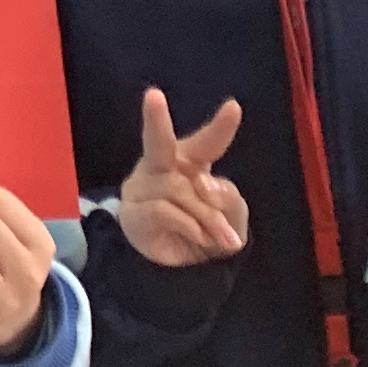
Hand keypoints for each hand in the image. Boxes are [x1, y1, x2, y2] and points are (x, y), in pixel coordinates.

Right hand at [116, 89, 248, 268]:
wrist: (184, 270)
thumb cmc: (208, 231)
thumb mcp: (231, 214)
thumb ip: (224, 195)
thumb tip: (200, 183)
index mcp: (188, 162)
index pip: (206, 143)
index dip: (220, 127)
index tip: (234, 107)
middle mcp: (161, 168)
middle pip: (159, 142)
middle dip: (156, 120)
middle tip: (153, 96)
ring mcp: (143, 189)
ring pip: (178, 190)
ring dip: (207, 216)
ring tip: (221, 238)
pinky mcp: (133, 213)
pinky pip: (165, 211)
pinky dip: (190, 226)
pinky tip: (200, 238)